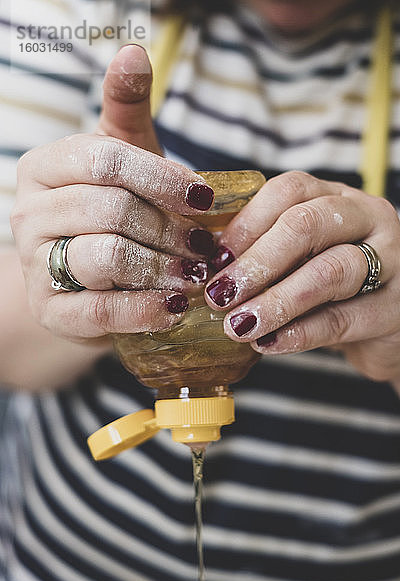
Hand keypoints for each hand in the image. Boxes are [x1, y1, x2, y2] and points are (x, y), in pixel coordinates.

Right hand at [11, 46, 214, 346]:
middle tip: (206, 245)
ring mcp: (36, 265)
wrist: (82, 279)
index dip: (162, 179)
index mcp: (46, 167)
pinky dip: (147, 310)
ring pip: (107, 257)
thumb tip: (132, 51)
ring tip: (197, 274)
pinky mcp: (52, 311)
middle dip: (169, 228)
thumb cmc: (111, 212)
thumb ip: (126, 111)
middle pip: (111, 210)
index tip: (205, 199)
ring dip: (163, 267)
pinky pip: (101, 311)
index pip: (106, 160)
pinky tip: (177, 308)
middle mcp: (31, 213)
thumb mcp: (121, 160)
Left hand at [205, 171, 399, 381]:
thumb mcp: (300, 258)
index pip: (288, 191)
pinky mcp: (394, 309)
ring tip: (239, 324)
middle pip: (307, 225)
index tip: (213, 261)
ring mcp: (390, 261)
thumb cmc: (331, 284)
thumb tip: (201, 268)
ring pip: (330, 272)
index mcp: (334, 196)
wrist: (389, 321)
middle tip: (219, 295)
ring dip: (276, 300)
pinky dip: (300, 333)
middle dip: (256, 262)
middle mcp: (366, 218)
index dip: (246, 225)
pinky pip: (342, 319)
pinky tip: (269, 343)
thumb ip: (262, 253)